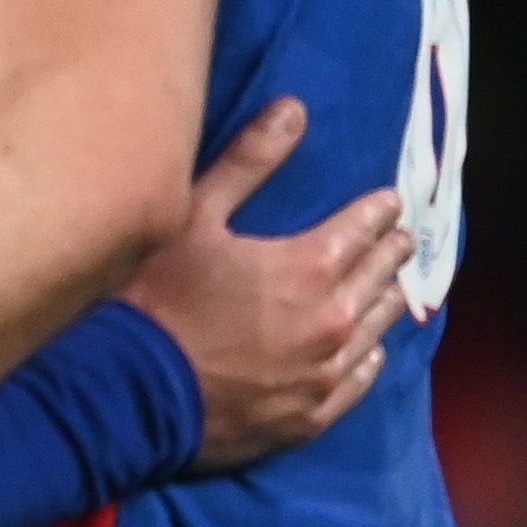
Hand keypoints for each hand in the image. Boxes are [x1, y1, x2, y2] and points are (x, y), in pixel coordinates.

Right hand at [123, 97, 407, 471]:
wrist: (128, 395)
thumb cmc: (156, 298)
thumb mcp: (193, 217)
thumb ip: (248, 163)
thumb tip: (295, 109)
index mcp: (309, 266)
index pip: (365, 227)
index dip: (379, 210)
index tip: (390, 202)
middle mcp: (332, 319)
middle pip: (380, 276)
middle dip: (390, 251)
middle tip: (398, 238)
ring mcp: (324, 373)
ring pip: (378, 328)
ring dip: (385, 302)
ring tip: (390, 288)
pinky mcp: (310, 416)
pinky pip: (359, 380)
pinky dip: (368, 357)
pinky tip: (368, 349)